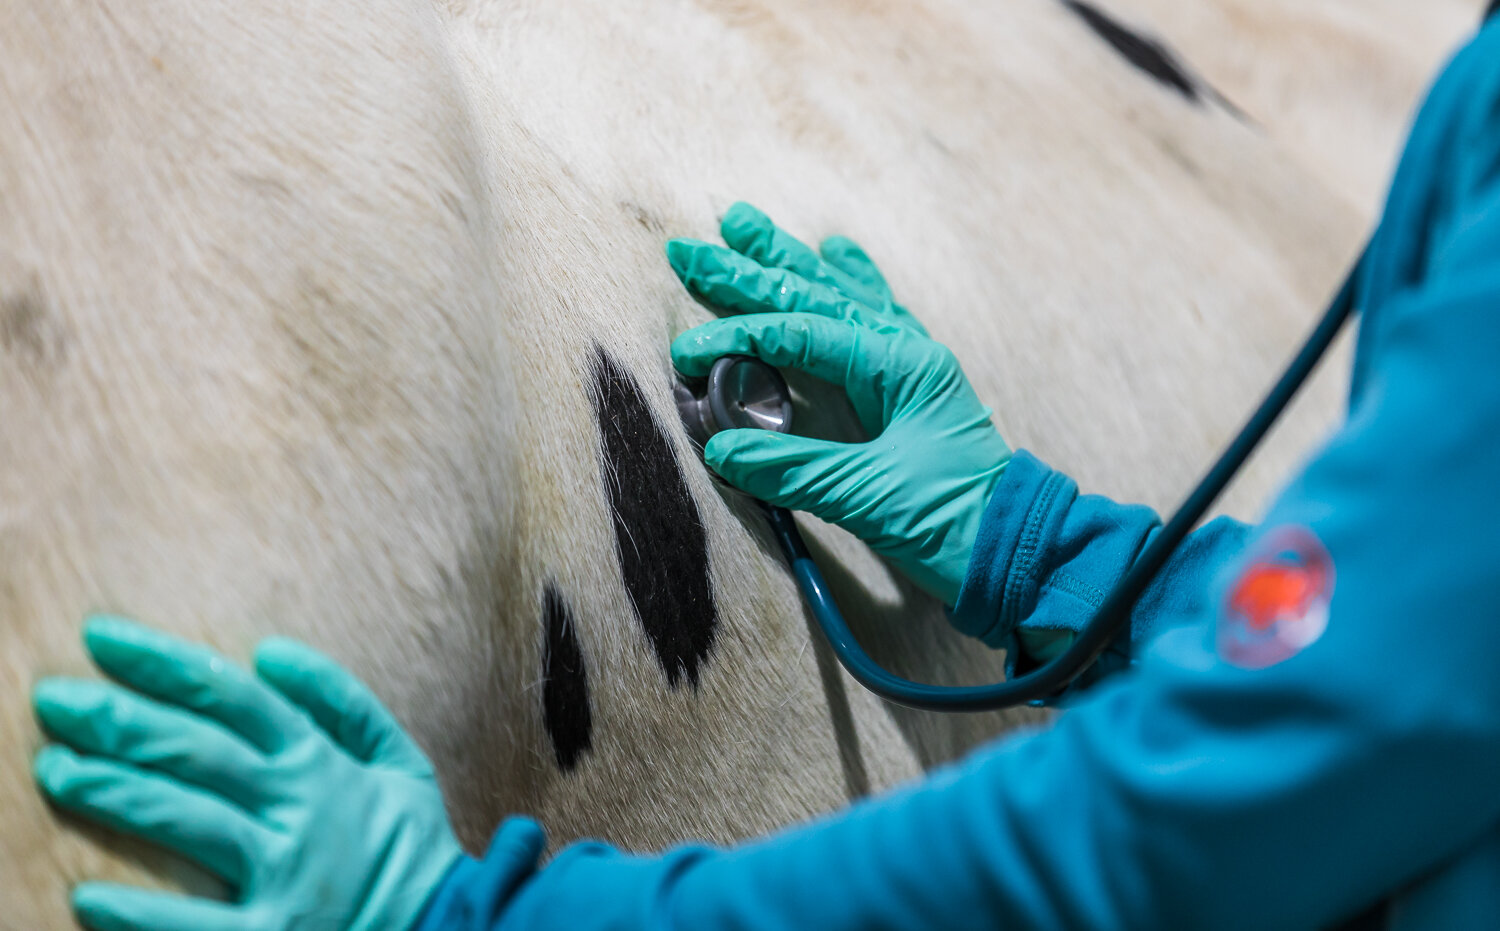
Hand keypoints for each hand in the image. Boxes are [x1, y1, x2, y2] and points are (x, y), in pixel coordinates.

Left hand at [33, 617, 473, 930]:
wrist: (452, 929)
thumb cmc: (410, 847)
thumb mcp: (398, 761)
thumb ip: (342, 703)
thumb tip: (270, 652)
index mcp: (321, 762)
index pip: (233, 696)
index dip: (164, 663)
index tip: (101, 639)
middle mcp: (299, 808)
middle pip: (198, 752)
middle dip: (121, 721)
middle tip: (54, 699)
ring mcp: (286, 872)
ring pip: (190, 821)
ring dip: (118, 793)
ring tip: (57, 772)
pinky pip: (197, 925)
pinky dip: (142, 912)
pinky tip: (88, 896)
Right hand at [668, 203, 1011, 603]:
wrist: (1017, 552)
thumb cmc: (953, 523)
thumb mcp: (867, 498)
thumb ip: (792, 469)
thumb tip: (721, 448)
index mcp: (899, 366)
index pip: (802, 335)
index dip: (740, 338)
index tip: (687, 352)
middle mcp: (905, 352)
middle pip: (815, 297)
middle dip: (749, 271)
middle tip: (692, 247)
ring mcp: (910, 366)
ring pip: (839, 296)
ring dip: (790, 262)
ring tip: (746, 224)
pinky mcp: (910, 388)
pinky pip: (872, 318)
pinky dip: (847, 284)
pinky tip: (837, 253)